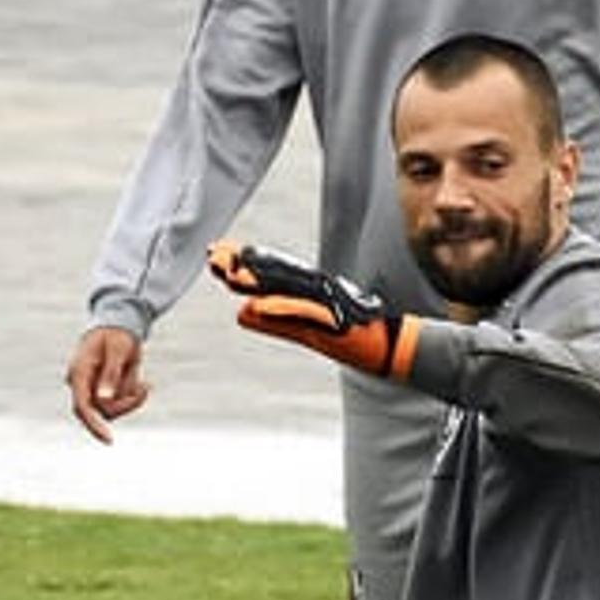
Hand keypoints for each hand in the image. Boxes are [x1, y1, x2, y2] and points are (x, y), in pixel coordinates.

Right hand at [67, 325, 149, 442]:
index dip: (93, 425)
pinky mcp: (104, 395)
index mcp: (79, 372)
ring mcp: (92, 391)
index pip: (82, 406)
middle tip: (145, 388)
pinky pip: (120, 406)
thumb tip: (103, 400)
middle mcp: (82, 384)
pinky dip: (133, 399)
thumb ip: (110, 374)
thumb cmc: (117, 335)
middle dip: (124, 405)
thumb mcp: (118, 350)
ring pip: (112, 411)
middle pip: (100, 412)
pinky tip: (143, 384)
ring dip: (131, 400)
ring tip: (144, 382)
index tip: (109, 440)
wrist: (120, 329)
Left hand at [210, 241, 419, 381]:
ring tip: (229, 275)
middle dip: (242, 265)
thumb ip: (274, 321)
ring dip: (257, 282)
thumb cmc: (348, 336)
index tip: (215, 252)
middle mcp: (311, 293)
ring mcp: (323, 303)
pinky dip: (280, 310)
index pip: (265, 274)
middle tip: (214, 254)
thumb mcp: (304, 329)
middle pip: (271, 275)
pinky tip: (258, 306)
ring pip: (285, 289)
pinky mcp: (334, 317)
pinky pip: (303, 312)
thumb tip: (241, 312)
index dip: (240, 263)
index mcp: (301, 294)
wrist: (385, 347)